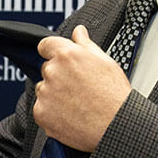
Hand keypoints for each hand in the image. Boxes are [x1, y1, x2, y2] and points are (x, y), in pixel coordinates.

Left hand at [34, 25, 130, 150]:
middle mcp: (53, 71)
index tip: (59, 59)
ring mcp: (45, 93)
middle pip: (47, 69)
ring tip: (76, 103)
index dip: (53, 52)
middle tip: (78, 87)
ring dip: (54, 94)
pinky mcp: (41, 112)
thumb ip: (86, 44)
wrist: (116, 126)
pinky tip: (71, 114)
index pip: (45, 45)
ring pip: (43, 89)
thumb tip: (78, 31)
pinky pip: (41, 108)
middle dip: (58, 75)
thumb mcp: (106, 62)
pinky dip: (52, 112)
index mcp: (67, 55)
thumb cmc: (114, 96)